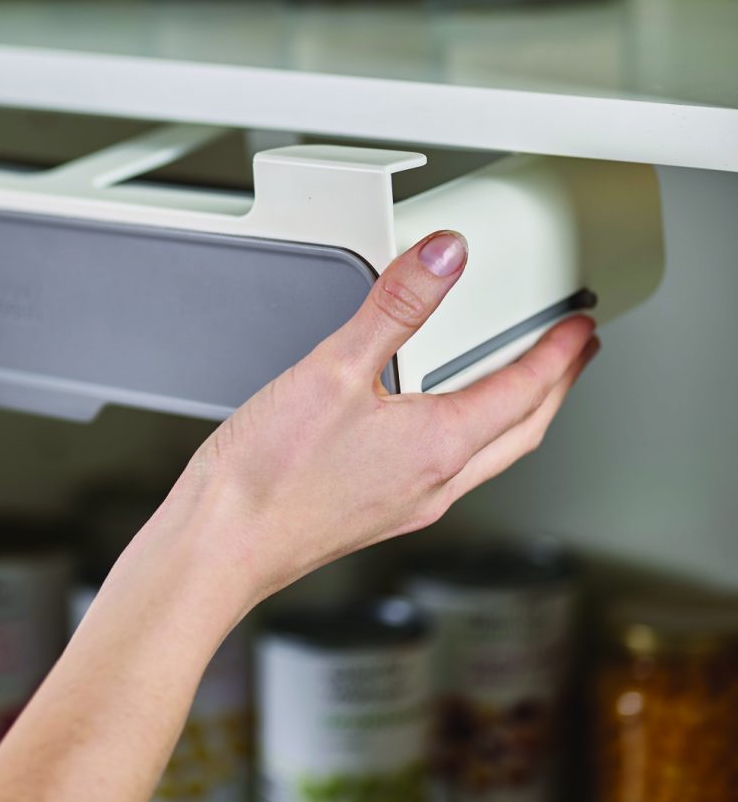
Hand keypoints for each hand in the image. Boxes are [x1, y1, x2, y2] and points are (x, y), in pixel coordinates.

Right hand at [181, 230, 598, 606]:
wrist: (222, 543)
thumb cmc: (268, 476)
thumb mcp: (333, 369)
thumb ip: (394, 307)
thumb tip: (445, 259)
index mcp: (436, 446)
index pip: (522, 392)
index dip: (557, 354)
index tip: (579, 328)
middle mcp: (433, 483)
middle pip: (521, 432)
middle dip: (554, 390)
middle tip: (573, 358)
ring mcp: (407, 504)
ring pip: (489, 456)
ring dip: (517, 417)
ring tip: (520, 386)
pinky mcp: (377, 513)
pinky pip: (449, 471)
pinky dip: (469, 439)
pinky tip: (436, 427)